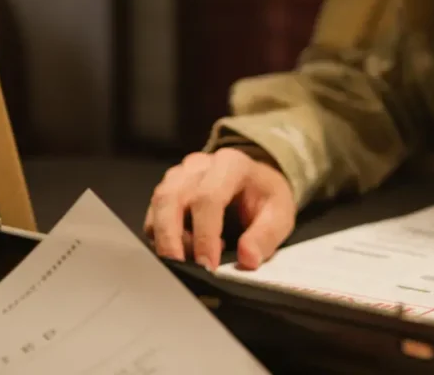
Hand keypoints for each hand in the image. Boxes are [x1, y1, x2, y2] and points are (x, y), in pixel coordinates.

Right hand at [144, 147, 295, 270]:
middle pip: (171, 197)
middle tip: (183, 269)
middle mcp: (199, 165)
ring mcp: (179, 175)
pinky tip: (185, 248)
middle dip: (172, 238)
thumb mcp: (279, 214)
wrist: (256, 180)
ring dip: (166, 238)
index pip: (208, 197)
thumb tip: (248, 259)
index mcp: (231, 165)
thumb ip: (265, 236)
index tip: (209, 265)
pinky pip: (154, 214)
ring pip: (158, 204)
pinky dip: (162, 236)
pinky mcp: (168, 190)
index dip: (205, 235)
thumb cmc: (265, 196)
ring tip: (188, 259)